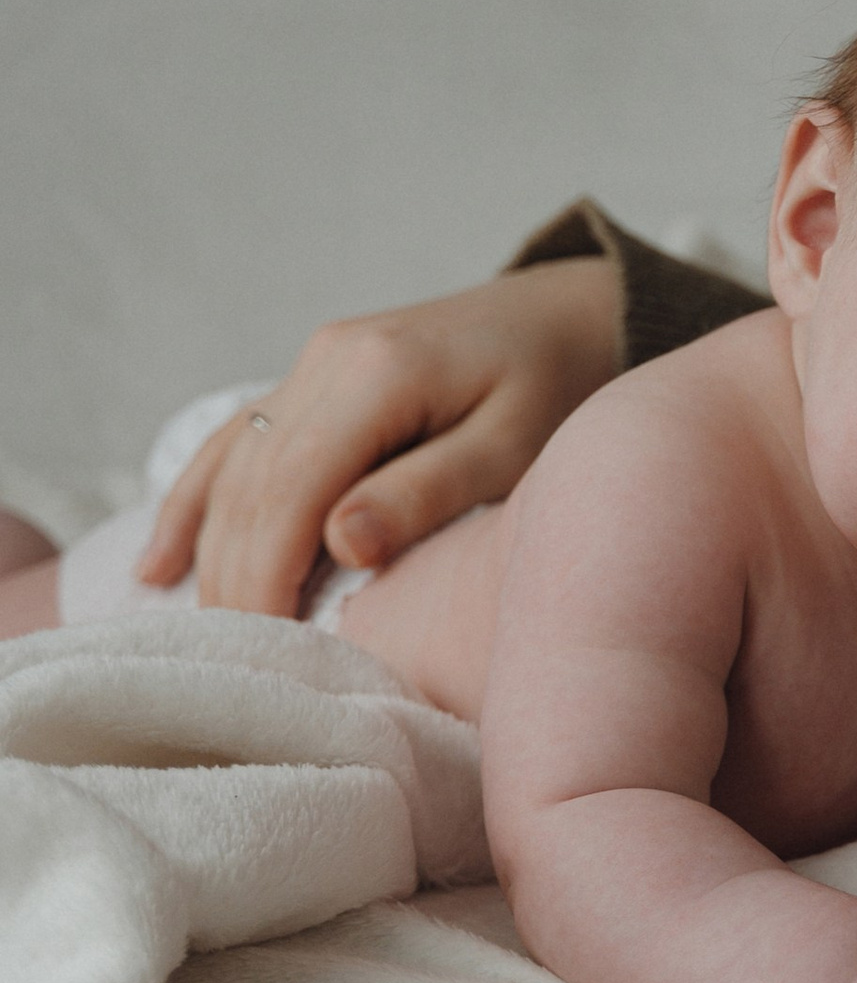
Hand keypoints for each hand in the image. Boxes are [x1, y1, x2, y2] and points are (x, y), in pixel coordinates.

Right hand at [140, 261, 621, 614]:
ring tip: (207, 638)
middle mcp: (326, 359)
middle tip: (235, 669)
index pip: (291, 492)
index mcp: (376, 372)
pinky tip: (158, 567)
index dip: (266, 577)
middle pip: (251, 487)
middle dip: (235, 580)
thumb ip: (427, 491)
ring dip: (211, 556)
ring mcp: (310, 365)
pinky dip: (194, 508)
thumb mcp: (514, 446)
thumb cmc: (558, 387)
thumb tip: (341, 544)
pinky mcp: (310, 380)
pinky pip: (233, 448)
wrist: (572, 313)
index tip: (266, 650)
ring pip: (233, 471)